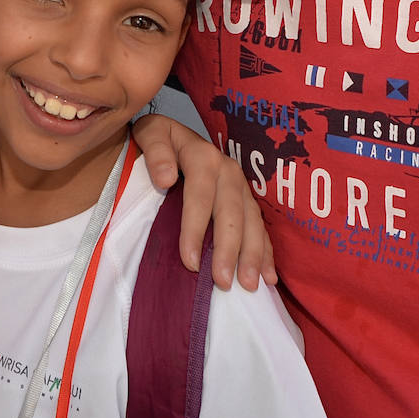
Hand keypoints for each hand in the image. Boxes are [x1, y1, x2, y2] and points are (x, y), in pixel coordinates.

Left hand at [132, 114, 275, 291]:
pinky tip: (268, 276)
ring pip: (251, 222)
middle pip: (231, 213)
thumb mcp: (150, 132)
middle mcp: (227, 170)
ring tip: (249, 285)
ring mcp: (241, 186)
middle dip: (229, 249)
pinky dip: (266, 252)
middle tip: (224, 282)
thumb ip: (155, 151)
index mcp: (203, 155)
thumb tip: (166, 178)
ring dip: (253, 255)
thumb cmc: (158, 139)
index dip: (195, 230)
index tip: (189, 262)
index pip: (200, 196)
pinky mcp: (246, 199)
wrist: (171, 134)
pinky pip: (260, 227)